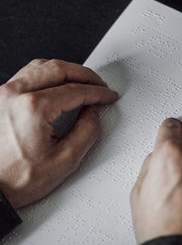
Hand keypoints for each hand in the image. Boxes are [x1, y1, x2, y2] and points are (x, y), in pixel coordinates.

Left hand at [0, 59, 117, 207]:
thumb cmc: (17, 179)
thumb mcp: (66, 160)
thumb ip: (87, 131)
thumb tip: (93, 113)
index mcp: (34, 108)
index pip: (76, 90)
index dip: (98, 92)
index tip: (107, 96)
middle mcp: (15, 95)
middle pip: (60, 69)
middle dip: (86, 75)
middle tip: (100, 84)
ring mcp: (4, 94)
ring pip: (42, 66)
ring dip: (67, 70)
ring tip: (82, 81)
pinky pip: (28, 74)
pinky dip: (48, 74)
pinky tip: (58, 83)